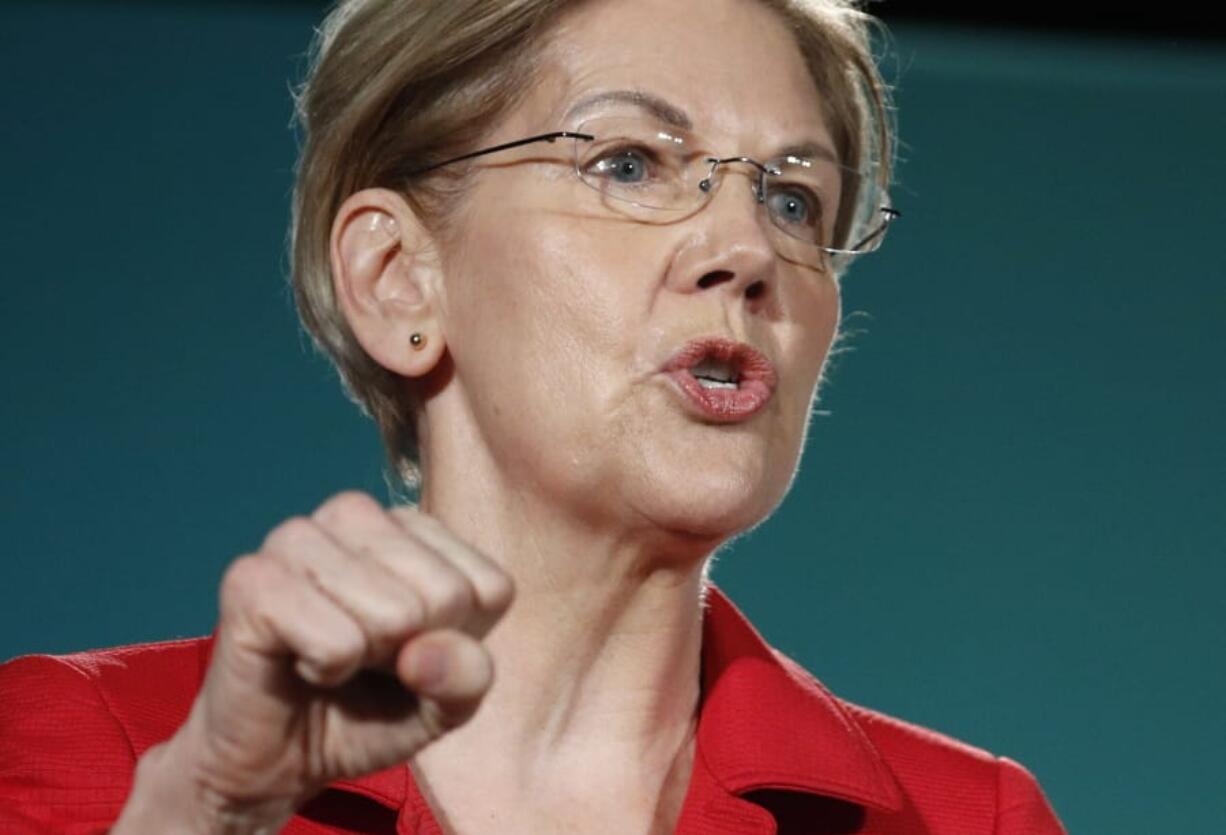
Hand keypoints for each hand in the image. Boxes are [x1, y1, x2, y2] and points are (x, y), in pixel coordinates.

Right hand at [114, 491, 513, 833]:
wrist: (275, 760)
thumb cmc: (366, 713)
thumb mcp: (443, 705)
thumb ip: (467, 677)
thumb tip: (432, 650)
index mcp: (413, 528)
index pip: (489, 587)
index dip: (458, 644)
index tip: (412, 653)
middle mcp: (355, 515)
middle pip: (445, 595)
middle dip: (412, 652)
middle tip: (367, 662)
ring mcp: (298, 537)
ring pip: (394, 613)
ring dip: (368, 661)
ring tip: (333, 657)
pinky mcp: (252, 578)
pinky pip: (336, 640)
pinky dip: (327, 670)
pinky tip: (301, 662)